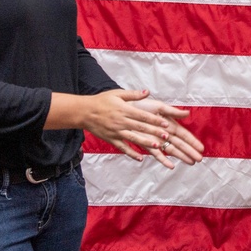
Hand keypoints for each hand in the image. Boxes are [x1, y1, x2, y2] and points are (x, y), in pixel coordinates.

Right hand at [70, 89, 203, 169]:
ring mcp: (116, 132)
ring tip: (157, 146)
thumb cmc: (102, 101)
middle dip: (154, 131)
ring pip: (133, 139)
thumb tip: (147, 92)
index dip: (154, 119)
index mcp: (124, 110)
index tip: (166, 122)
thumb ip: (133, 94)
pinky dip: (131, 153)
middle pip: (140, 128)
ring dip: (145, 143)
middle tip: (167, 135)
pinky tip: (140, 158)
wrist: (83, 112)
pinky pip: (122, 148)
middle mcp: (121, 122)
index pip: (142, 115)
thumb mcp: (117, 94)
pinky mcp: (111, 139)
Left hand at [131, 96, 204, 168]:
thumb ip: (173, 111)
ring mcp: (157, 140)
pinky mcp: (147, 144)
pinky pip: (157, 154)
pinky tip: (171, 166)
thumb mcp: (159, 106)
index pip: (184, 134)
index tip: (201, 148)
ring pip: (172, 150)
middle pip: (180, 144)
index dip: (193, 141)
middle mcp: (165, 133)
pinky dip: (164, 160)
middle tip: (199, 159)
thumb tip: (187, 113)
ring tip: (191, 163)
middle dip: (190, 151)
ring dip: (181, 156)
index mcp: (170, 124)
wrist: (125, 110)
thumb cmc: (142, 107)